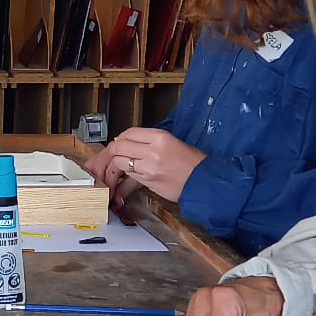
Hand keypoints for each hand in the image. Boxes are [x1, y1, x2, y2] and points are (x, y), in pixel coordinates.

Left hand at [87, 128, 204, 209]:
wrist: (204, 181)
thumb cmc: (193, 163)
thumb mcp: (173, 142)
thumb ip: (151, 142)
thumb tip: (130, 144)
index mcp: (161, 137)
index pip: (129, 133)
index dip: (120, 138)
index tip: (119, 142)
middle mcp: (153, 151)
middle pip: (119, 146)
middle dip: (112, 152)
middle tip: (110, 157)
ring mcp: (149, 167)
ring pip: (120, 163)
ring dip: (115, 167)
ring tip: (116, 171)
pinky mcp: (148, 182)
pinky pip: (129, 178)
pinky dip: (124, 179)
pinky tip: (124, 182)